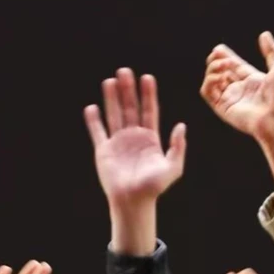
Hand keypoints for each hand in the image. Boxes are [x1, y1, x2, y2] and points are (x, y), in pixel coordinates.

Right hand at [84, 69, 186, 204]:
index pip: (149, 111)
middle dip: (128, 89)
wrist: (133, 202)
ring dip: (112, 98)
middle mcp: (133, 137)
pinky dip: (93, 120)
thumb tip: (181, 125)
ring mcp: (118, 142)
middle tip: (125, 71)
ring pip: (114, 114)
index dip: (148, 95)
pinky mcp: (103, 150)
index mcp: (150, 139)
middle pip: (131, 108)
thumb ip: (177, 147)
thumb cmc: (153, 188)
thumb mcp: (172, 168)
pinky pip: (97, 132)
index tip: (147, 77)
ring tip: (110, 80)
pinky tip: (92, 107)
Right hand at [202, 31, 273, 142]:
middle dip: (216, 60)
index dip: (225, 56)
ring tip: (223, 65)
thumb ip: (272, 51)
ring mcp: (231, 99)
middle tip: (218, 54)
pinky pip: (207, 92)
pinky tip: (220, 76)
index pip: (234, 66)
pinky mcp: (223, 108)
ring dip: (213, 68)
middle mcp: (240, 90)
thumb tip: (264, 34)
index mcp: (253, 81)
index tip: (219, 48)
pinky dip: (209, 81)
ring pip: (212, 80)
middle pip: (221, 71)